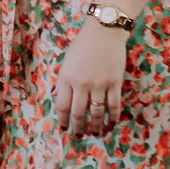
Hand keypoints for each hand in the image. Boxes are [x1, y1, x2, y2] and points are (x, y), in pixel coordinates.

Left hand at [55, 19, 125, 135]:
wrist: (104, 32)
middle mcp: (82, 83)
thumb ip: (61, 80)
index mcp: (67, 77)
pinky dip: (113, 117)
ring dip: (97, 126)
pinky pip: (114, 105)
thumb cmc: (83, 45)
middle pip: (79, 112)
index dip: (63, 119)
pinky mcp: (115, 82)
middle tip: (80, 136)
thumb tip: (54, 95)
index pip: (62, 105)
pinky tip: (112, 124)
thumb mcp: (66, 61)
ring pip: (97, 112)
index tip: (64, 128)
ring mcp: (99, 83)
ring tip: (96, 133)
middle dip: (79, 127)